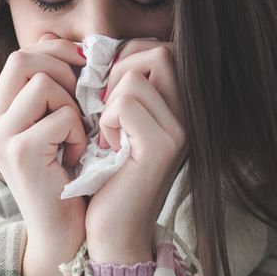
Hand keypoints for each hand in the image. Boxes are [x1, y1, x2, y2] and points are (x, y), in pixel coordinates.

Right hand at [0, 32, 88, 275]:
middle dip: (65, 70)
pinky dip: (79, 134)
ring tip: (76, 136)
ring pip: (45, 83)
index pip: (21, 55)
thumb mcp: (58, 127)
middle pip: (24, 59)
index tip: (84, 68)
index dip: (57, 53)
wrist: (63, 234)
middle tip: (83, 99)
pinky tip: (76, 157)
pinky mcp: (19, 152)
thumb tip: (62, 42)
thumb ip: (55, 89)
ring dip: (73, 106)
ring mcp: (1, 137)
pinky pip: (61, 116)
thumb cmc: (69, 178)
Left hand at [85, 40, 187, 263]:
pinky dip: (106, 121)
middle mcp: (189, 114)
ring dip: (109, 102)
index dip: (125, 59)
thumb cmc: (105, 174)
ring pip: (136, 76)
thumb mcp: (112, 122)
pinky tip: (109, 147)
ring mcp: (180, 130)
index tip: (106, 94)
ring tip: (109, 134)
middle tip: (104, 110)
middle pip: (156, 52)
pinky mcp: (162, 146)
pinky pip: (125, 102)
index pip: (158, 49)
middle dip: (117, 72)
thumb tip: (87, 46)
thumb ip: (114, 85)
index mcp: (179, 105)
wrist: (112, 229)